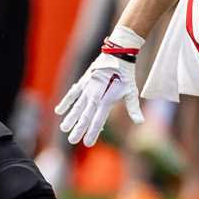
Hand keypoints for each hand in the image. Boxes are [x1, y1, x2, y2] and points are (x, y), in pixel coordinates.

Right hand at [55, 28, 144, 146]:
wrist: (117, 54)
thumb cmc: (126, 75)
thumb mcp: (132, 92)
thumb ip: (133, 108)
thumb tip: (140, 122)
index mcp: (107, 100)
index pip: (98, 121)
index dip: (92, 132)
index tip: (87, 143)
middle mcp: (95, 96)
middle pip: (85, 116)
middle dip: (78, 129)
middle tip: (72, 140)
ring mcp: (87, 89)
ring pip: (77, 107)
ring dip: (70, 118)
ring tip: (63, 128)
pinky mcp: (83, 82)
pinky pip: (72, 94)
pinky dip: (66, 102)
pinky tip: (59, 111)